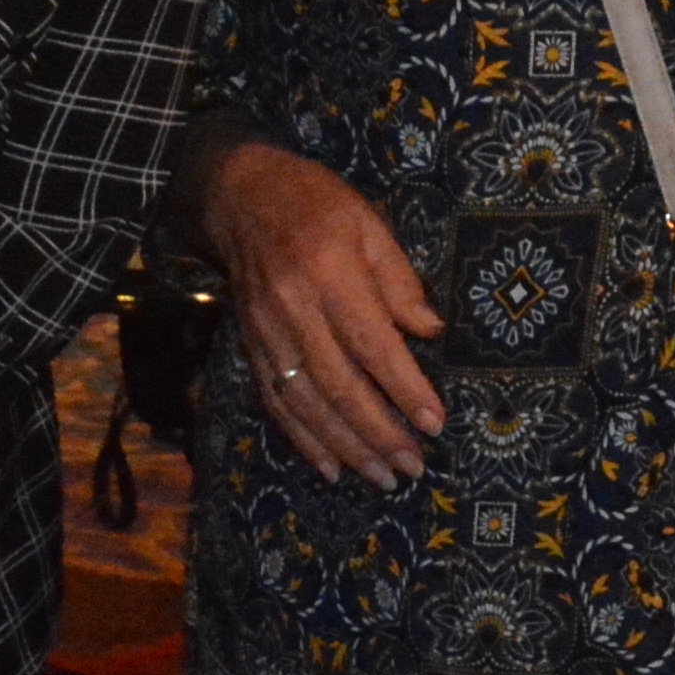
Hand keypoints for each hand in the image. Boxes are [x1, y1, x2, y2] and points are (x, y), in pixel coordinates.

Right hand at [195, 139, 444, 481]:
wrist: (240, 197)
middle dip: (379, 433)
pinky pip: (276, 403)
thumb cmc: (316, 204)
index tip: (434, 423)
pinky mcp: (251, 347)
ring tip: (382, 477)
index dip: (404, 389)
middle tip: (413, 466)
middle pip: (339, 386)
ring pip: (307, 404)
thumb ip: (399, 280)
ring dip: (346, 448)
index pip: (372, 344)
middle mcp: (294, 309)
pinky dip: (303, 441)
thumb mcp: (369, 224)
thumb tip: (430, 332)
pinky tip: (330, 468)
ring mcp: (267, 333)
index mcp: (329, 273)